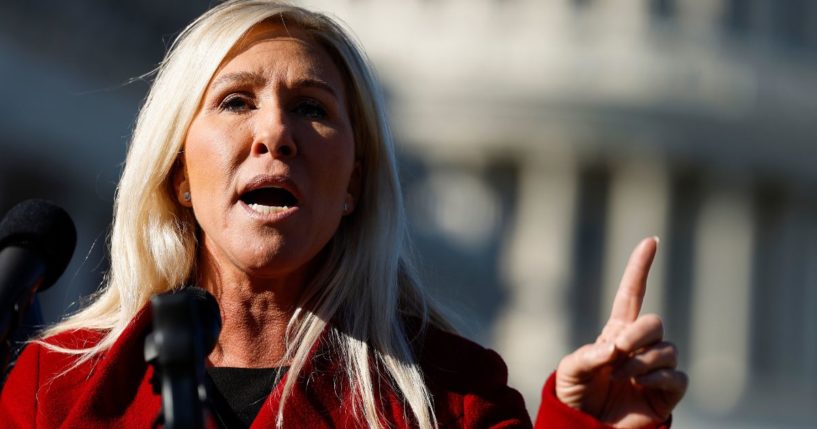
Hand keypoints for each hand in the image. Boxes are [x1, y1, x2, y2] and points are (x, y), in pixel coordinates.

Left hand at [555, 237, 687, 427]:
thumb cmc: (576, 396)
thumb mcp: (569, 371)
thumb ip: (586, 356)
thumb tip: (613, 349)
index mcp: (616, 332)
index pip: (631, 294)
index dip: (640, 267)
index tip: (650, 240)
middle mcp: (640, 346)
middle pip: (654, 322)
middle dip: (636, 335)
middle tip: (617, 352)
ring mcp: (656, 368)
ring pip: (665, 350)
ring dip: (640, 361)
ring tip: (618, 376)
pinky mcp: (668, 392)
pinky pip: (676, 376)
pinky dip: (658, 377)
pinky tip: (639, 384)